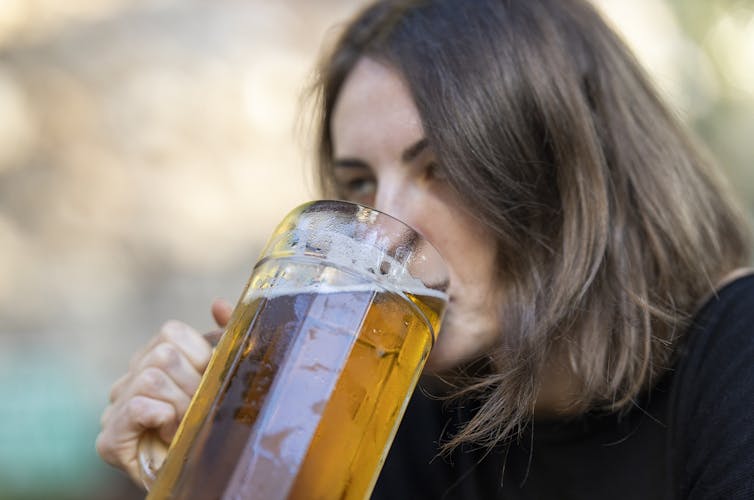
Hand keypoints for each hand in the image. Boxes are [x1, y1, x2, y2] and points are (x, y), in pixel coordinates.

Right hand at [96, 299, 232, 485]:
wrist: (200, 473)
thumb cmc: (211, 422)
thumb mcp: (224, 375)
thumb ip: (225, 338)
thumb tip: (219, 304)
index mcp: (154, 360)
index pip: (171, 333)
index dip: (199, 356)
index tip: (207, 380)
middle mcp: (130, 378)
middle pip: (164, 355)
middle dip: (193, 385)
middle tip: (198, 408)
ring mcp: (116, 407)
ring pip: (152, 378)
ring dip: (181, 405)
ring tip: (185, 423)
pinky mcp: (110, 439)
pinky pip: (137, 406)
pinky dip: (162, 416)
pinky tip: (169, 430)